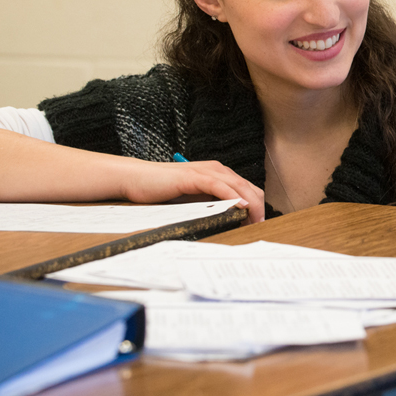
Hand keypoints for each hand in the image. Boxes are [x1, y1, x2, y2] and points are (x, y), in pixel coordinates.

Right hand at [120, 160, 265, 223]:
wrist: (137, 179)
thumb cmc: (163, 190)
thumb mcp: (194, 199)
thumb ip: (211, 204)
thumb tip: (230, 220)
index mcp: (218, 174)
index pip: (246, 189)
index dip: (256, 206)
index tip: (257, 224)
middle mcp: (216, 170)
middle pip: (248, 187)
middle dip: (258, 207)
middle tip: (259, 226)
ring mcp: (206, 171)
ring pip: (238, 186)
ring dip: (250, 204)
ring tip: (255, 220)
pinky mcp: (194, 176)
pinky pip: (219, 186)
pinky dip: (232, 196)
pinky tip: (240, 207)